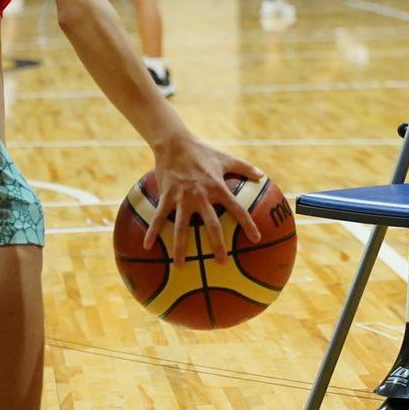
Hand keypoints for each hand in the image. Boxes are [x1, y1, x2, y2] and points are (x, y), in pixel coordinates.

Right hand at [143, 137, 265, 265]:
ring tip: (180, 267)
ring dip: (180, 248)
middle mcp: (201, 195)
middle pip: (211, 225)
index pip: (237, 208)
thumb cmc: (202, 151)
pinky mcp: (166, 196)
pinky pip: (158, 217)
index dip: (247, 224)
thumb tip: (262, 176)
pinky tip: (146, 246)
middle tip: (222, 263)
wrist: (175, 143)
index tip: (256, 239)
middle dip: (217, 245)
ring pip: (182, 228)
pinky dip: (152, 231)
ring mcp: (182, 197)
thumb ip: (245, 168)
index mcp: (218, 187)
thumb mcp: (226, 158)